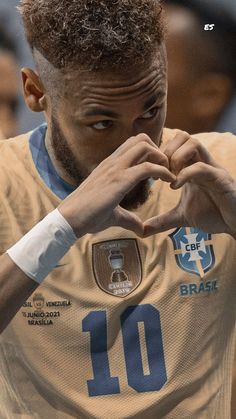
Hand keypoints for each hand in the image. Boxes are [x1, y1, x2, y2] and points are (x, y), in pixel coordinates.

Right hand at [58, 134, 175, 236]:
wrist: (70, 220)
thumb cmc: (87, 217)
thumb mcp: (113, 215)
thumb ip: (129, 219)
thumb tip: (141, 229)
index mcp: (110, 167)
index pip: (132, 146)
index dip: (150, 153)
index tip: (160, 169)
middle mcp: (112, 163)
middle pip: (140, 139)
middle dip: (158, 150)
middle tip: (166, 168)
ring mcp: (115, 169)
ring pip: (144, 146)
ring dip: (161, 157)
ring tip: (169, 172)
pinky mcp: (119, 180)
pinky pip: (147, 167)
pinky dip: (163, 171)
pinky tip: (170, 181)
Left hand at [143, 132, 235, 238]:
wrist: (234, 225)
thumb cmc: (212, 215)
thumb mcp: (180, 217)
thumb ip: (162, 221)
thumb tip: (142, 231)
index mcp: (191, 167)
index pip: (174, 143)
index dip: (159, 154)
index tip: (151, 172)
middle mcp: (201, 163)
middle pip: (182, 136)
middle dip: (166, 151)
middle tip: (160, 172)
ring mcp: (212, 168)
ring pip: (193, 143)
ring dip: (176, 158)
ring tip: (169, 177)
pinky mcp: (220, 178)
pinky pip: (201, 167)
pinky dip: (185, 174)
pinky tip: (174, 187)